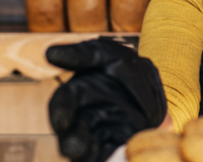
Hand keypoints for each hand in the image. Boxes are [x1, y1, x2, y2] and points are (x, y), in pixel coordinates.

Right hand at [47, 38, 166, 161]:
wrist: (153, 84)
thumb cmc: (124, 66)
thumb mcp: (108, 54)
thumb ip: (82, 54)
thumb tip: (49, 52)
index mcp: (76, 94)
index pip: (62, 104)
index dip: (60, 112)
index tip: (62, 120)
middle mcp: (83, 116)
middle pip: (70, 134)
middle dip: (72, 142)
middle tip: (76, 148)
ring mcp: (99, 132)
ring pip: (87, 151)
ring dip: (88, 155)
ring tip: (93, 153)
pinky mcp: (117, 143)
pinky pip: (110, 155)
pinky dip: (110, 158)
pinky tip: (116, 156)